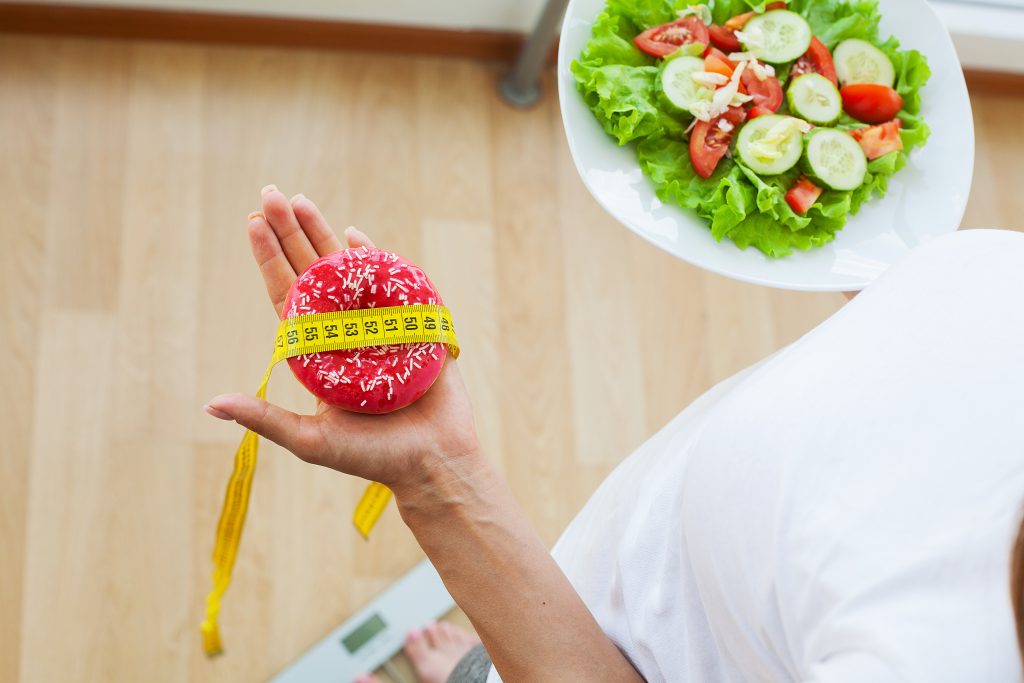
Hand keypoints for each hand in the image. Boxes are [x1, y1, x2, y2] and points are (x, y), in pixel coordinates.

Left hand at [204, 186, 480, 494]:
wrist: (434, 461)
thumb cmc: (373, 456)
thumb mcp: (311, 440)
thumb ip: (266, 419)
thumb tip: (211, 405)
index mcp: (317, 351)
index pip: (286, 294)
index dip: (269, 258)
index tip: (253, 222)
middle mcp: (343, 331)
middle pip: (311, 271)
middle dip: (291, 232)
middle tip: (271, 192)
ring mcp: (378, 323)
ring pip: (347, 269)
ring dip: (324, 234)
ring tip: (301, 200)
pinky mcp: (414, 322)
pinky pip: (392, 280)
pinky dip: (374, 255)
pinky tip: (354, 233)